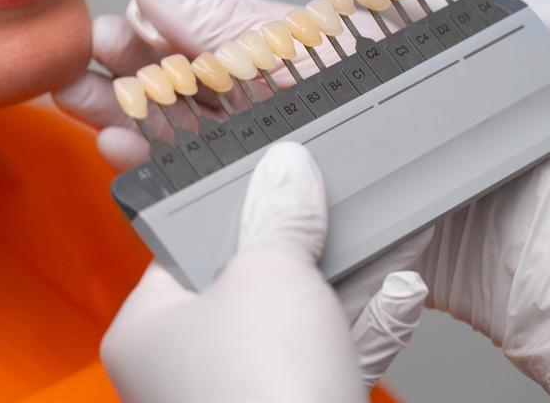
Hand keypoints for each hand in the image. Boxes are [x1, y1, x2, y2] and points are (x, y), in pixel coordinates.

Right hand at [55, 0, 427, 384]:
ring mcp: (268, 145)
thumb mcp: (313, 51)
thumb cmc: (420, 115)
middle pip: (180, 78)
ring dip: (127, 116)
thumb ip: (232, 24)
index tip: (103, 30)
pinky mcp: (265, 196)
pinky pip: (199, 176)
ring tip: (82, 108)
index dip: (146, 27)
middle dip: (123, 72)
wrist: (481, 212)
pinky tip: (122, 152)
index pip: (199, 28)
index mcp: (286, 44)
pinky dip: (157, 163)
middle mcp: (272, 93)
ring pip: (180, 126)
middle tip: (75, 69)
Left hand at [102, 142, 366, 402]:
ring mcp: (242, 396)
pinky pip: (330, 359)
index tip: (276, 173)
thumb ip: (279, 215)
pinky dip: (365, 327)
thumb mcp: (269, 274)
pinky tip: (399, 293)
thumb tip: (286, 170)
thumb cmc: (260, 396)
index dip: (236, 205)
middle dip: (305, 242)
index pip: (185, 245)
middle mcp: (187, 367)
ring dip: (347, 280)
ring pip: (299, 321)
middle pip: (250, 280)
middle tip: (338, 198)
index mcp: (150, 328)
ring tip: (386, 231)